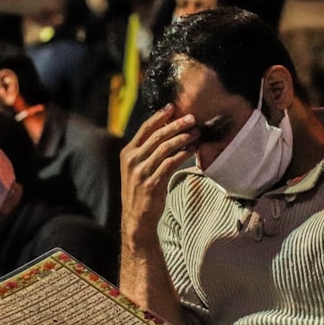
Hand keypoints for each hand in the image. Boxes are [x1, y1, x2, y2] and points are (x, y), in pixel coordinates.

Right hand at [119, 104, 196, 243]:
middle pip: (157, 136)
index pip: (145, 129)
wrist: (136, 217)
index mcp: (127, 153)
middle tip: (191, 119)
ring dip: (183, 138)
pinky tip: (192, 150)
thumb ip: (146, 151)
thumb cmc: (140, 190)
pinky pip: (170, 163)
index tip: (173, 107)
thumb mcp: (136, 168)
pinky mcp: (152, 182)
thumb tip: (165, 132)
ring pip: (165, 148)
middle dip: (176, 125)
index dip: (159, 116)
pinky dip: (183, 154)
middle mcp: (132, 160)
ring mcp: (141, 171)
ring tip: (195, 133)